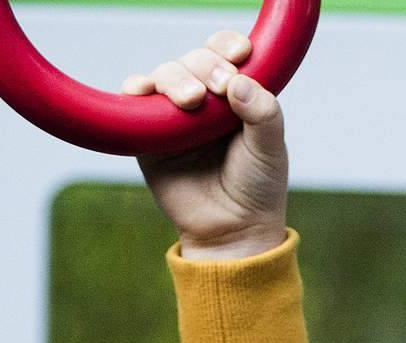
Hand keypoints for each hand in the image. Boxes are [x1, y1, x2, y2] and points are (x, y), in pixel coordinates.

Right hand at [122, 30, 289, 260]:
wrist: (232, 233)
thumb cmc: (257, 190)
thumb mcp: (271, 149)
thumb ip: (264, 113)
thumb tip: (238, 81)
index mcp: (234, 94)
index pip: (226, 53)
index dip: (228, 46)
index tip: (241, 56)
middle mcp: (203, 98)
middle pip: (194, 60)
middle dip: (205, 67)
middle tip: (218, 89)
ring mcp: (174, 115)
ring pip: (166, 74)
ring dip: (176, 78)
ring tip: (192, 101)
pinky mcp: (150, 135)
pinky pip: (134, 99)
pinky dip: (135, 88)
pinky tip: (143, 91)